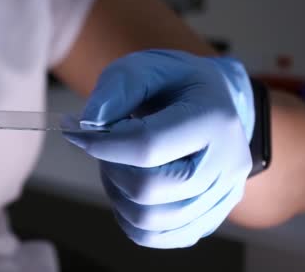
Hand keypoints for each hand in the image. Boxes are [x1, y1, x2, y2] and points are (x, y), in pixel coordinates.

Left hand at [64, 49, 255, 247]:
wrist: (213, 103)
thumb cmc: (175, 84)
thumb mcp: (145, 67)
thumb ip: (116, 89)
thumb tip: (86, 125)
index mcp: (214, 119)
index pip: (148, 146)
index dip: (101, 144)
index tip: (77, 133)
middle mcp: (227, 163)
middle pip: (149, 189)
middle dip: (111, 168)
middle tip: (106, 146)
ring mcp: (223, 196)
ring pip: (150, 220)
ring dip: (118, 194)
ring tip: (118, 165)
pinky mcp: (210, 217)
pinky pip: (159, 237)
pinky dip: (131, 219)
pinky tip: (129, 189)